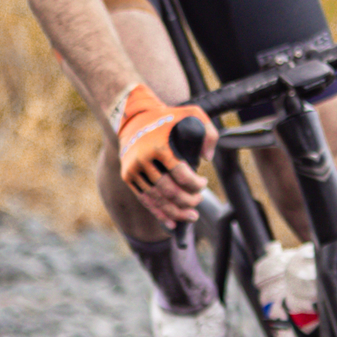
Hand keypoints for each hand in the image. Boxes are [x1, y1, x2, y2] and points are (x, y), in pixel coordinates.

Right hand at [113, 82, 212, 221]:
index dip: (196, 184)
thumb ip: (208, 132)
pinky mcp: (128, 176)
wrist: (132, 116)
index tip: (203, 183)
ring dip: (176, 212)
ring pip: (157, 199)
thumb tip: (207, 158)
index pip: (181, 174)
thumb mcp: (191, 113)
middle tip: (198, 201)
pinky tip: (171, 222)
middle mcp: (144, 159)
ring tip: (190, 216)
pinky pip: (145, 199)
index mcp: (159, 145)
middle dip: (188, 201)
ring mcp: (133, 169)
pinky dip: (158, 212)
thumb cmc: (166, 116)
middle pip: (169, 190)